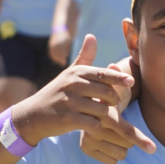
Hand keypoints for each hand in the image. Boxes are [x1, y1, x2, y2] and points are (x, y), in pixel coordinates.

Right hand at [11, 35, 149, 146]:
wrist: (32, 115)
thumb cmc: (57, 93)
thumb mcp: (69, 74)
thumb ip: (84, 57)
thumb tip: (92, 36)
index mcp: (77, 73)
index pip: (104, 74)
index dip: (119, 78)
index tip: (131, 82)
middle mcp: (73, 84)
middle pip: (107, 92)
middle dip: (114, 101)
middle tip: (112, 106)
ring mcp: (69, 101)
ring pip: (102, 110)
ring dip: (105, 115)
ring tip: (101, 116)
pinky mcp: (67, 119)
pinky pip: (93, 124)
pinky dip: (96, 127)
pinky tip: (92, 126)